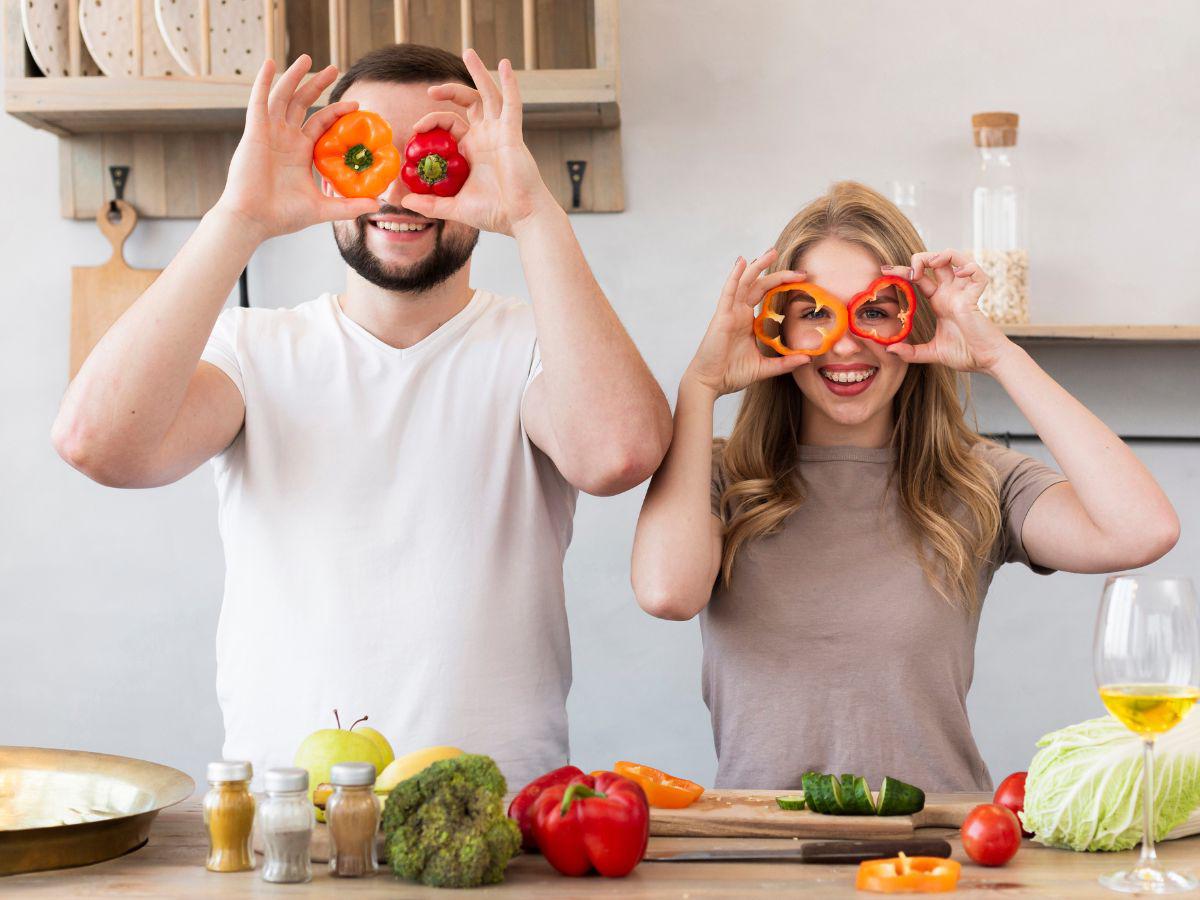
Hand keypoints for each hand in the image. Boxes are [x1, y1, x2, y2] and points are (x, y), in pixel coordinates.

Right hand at [213, 55, 379, 241]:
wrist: (254, 220)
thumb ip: (348, 206)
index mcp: (300, 152)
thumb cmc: (282, 216)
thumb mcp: (322, 208)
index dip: (337, 111)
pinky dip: (264, 81)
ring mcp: (269, 133)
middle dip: (317, 84)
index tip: (356, 104)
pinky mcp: (255, 132)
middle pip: (303, 103)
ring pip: (283, 97)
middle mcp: (285, 138)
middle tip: (334, 68)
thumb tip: (376, 205)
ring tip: (308, 57)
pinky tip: (272, 63)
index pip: (320, 123)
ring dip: (294, 76)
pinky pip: (259, 101)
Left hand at [400, 50, 555, 235]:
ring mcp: (500, 132)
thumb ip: (430, 203)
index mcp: (472, 150)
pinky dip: (510, 83)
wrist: (521, 218)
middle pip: (468, 102)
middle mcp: (486, 137)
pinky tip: (505, 65)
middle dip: (449, 91)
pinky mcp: (512, 133)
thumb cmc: (494, 213)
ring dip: (479, 72)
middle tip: (430, 89)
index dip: (431, 122)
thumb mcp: (455, 207)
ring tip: (469, 52)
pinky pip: (513, 103)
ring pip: (489, 94)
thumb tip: (402, 202)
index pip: (449, 125)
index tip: (416, 130)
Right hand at [683, 250, 810, 397]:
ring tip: (770, 252)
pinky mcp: (722, 316)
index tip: (802, 282)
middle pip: (758, 285)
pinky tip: (742, 262)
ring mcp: (730, 313)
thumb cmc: (731, 375)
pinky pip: (729, 292)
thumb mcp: (764, 367)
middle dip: (776, 273)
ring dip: (757, 266)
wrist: (710, 383)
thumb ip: (785, 362)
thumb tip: (808, 359)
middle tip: (797, 268)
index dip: (782, 287)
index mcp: (748, 323)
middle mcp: (739, 314)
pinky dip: (735, 276)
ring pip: (745, 283)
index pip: (767, 297)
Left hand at [883, 249, 1015, 373]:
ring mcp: (964, 293)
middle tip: (911, 271)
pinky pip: (978, 274)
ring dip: (943, 255)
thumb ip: (910, 352)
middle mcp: (951, 293)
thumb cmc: (965, 354)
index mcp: (939, 301)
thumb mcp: (931, 352)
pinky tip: (959, 274)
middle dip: (921, 258)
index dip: (904, 271)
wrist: (986, 362)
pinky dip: (970, 268)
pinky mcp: (976, 298)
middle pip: (937, 262)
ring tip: (932, 264)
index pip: (920, 278)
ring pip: (957, 259)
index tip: (885, 270)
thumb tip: (889, 350)